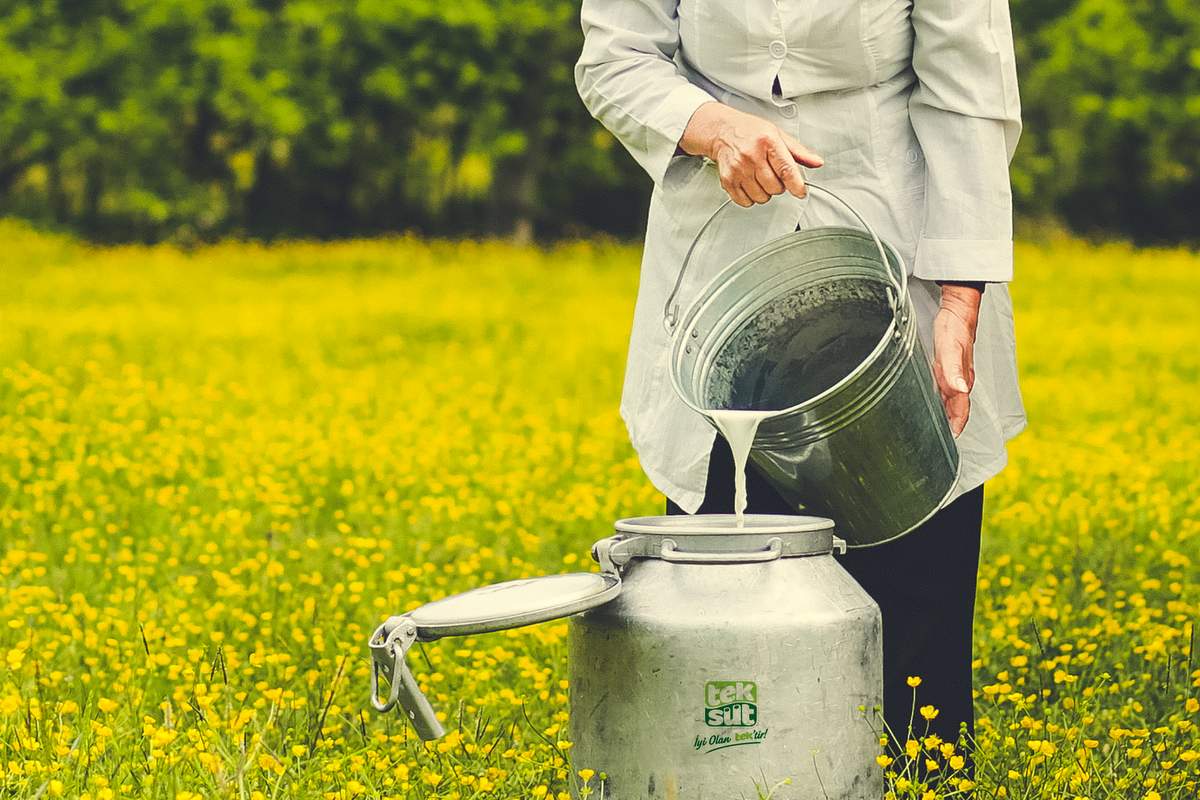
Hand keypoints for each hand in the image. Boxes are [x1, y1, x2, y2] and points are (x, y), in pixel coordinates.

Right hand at [679, 102, 822, 207]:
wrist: (722, 131)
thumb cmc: (750, 131)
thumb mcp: (778, 134)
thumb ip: (798, 151)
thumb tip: (817, 162)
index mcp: (767, 141)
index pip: (786, 169)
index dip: (796, 185)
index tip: (801, 192)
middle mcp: (751, 155)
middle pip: (775, 187)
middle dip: (779, 185)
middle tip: (773, 173)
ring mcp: (738, 169)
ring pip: (762, 197)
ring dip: (765, 192)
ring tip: (760, 177)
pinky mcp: (728, 180)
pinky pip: (746, 201)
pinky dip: (751, 197)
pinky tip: (750, 183)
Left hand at [932, 284, 981, 436]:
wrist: (958, 310)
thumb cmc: (955, 329)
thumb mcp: (952, 349)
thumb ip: (954, 370)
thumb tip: (961, 390)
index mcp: (961, 380)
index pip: (961, 410)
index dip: (956, 426)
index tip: (948, 442)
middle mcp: (958, 381)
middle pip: (954, 409)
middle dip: (948, 426)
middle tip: (933, 442)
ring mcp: (952, 374)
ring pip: (948, 401)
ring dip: (942, 416)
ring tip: (929, 430)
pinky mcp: (945, 367)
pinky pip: (941, 390)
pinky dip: (936, 401)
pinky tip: (927, 404)